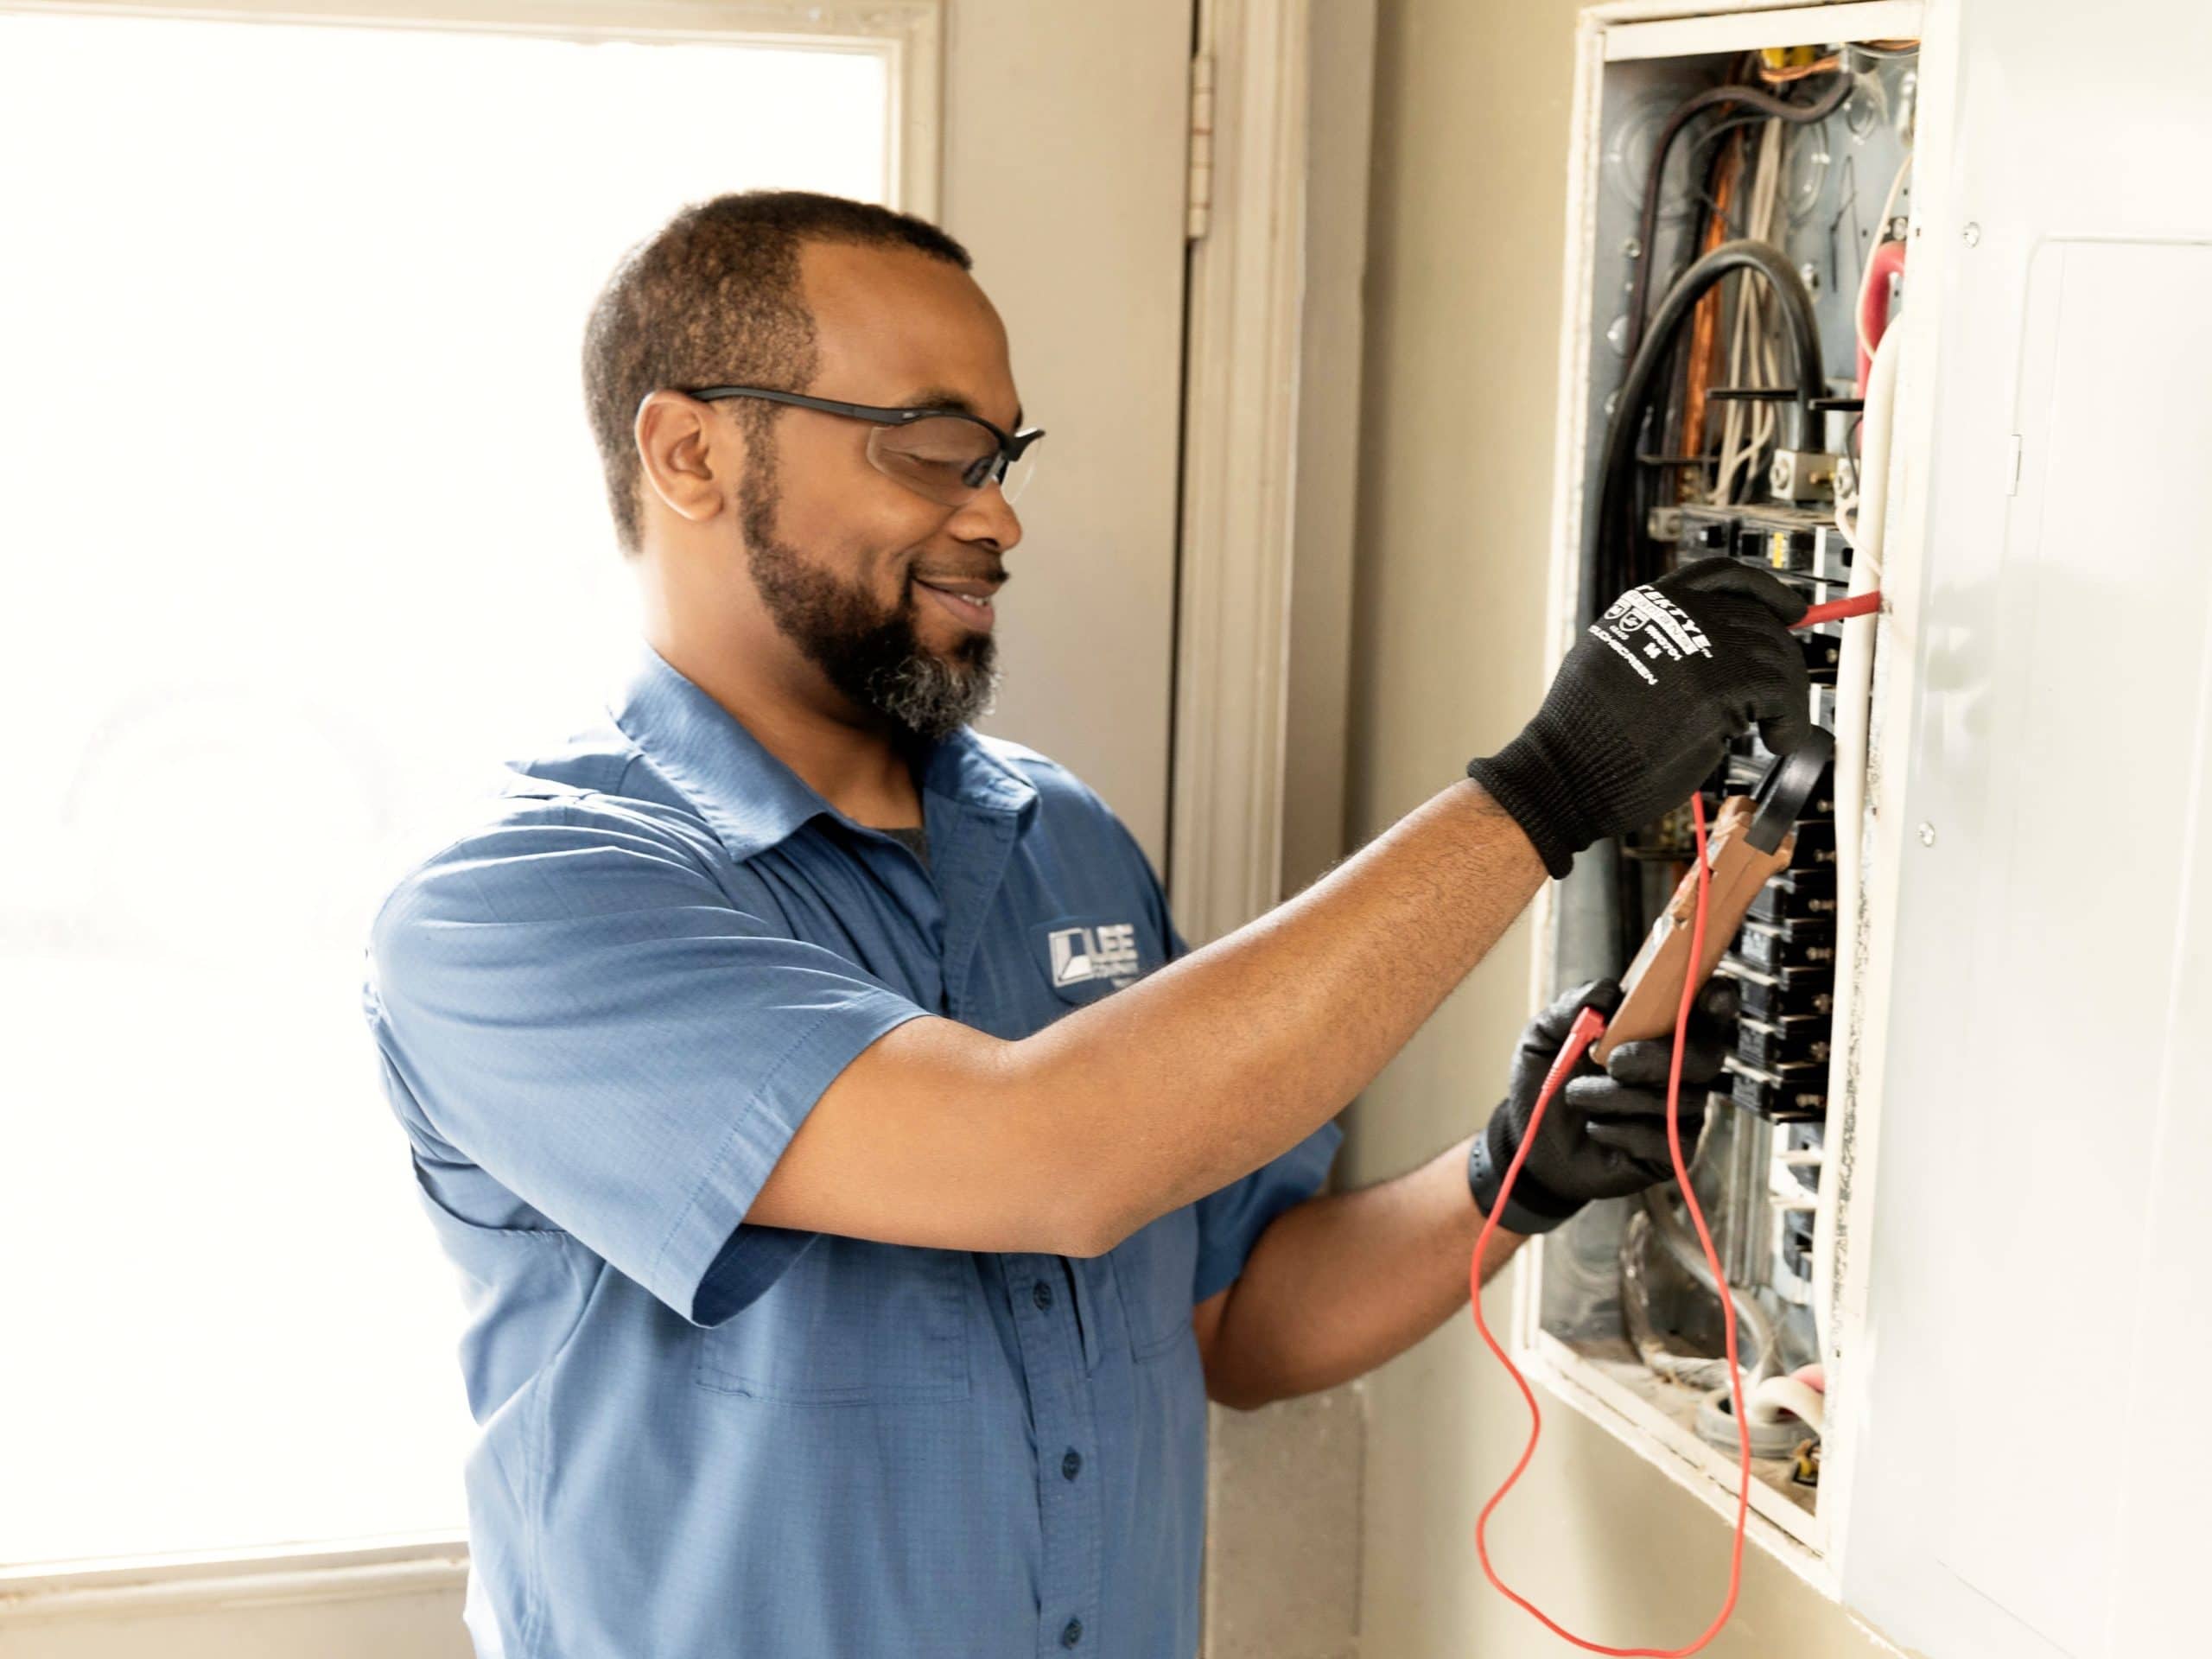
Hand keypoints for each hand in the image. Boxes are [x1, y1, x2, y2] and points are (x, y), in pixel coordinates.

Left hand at [1466, 976, 1736, 1234]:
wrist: (1527, 1139)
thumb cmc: (1546, 1082)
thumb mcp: (1544, 1036)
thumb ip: (1572, 1007)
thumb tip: (1607, 992)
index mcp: (1656, 1032)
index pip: (1706, 1010)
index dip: (1717, 1000)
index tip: (1707, 995)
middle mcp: (1678, 1070)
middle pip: (1705, 1056)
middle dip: (1659, 1057)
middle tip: (1614, 1062)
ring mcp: (1679, 1113)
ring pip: (1678, 1099)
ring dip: (1618, 1096)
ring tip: (1578, 1095)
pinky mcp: (1670, 1153)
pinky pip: (1667, 1139)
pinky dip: (1623, 1131)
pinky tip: (1596, 1127)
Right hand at [1467, 560, 1812, 875]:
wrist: (1567, 771)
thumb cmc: (1584, 735)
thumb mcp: (1612, 657)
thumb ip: (1660, 638)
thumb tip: (1720, 644)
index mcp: (1648, 605)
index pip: (1725, 576)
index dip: (1768, 592)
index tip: (1793, 609)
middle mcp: (1676, 617)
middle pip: (1761, 619)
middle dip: (1783, 661)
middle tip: (1782, 698)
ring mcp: (1698, 650)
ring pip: (1779, 657)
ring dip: (1790, 698)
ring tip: (1777, 728)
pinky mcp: (1716, 691)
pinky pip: (1783, 695)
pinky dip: (1791, 721)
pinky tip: (1778, 739)